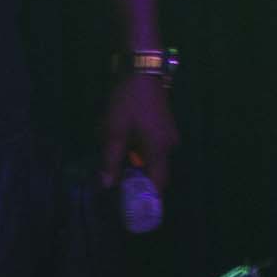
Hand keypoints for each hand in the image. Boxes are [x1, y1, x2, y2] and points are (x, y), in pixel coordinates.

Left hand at [102, 72, 178, 189]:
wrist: (142, 68)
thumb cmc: (128, 101)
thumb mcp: (114, 131)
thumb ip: (111, 160)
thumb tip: (108, 185)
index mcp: (159, 150)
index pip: (158, 184)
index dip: (147, 198)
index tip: (133, 207)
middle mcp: (169, 145)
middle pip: (156, 172)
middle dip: (138, 180)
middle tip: (118, 185)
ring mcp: (169, 133)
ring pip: (153, 158)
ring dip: (137, 162)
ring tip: (116, 158)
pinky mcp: (164, 124)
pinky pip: (154, 146)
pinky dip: (140, 150)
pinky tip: (124, 142)